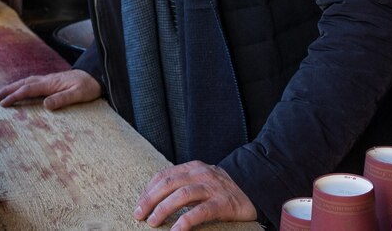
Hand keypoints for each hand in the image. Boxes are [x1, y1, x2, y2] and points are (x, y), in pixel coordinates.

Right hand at [0, 69, 100, 109]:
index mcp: (50, 83)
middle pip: (23, 83)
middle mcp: (47, 80)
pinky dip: (22, 86)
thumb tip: (45, 105)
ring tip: (1, 94)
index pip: (28, 89)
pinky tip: (20, 89)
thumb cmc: (89, 86)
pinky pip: (32, 83)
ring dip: (13, 87)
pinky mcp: (51, 81)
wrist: (96, 75)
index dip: (14, 96)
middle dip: (7, 90)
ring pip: (26, 81)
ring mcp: (48, 79)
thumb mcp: (78, 94)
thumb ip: (62, 99)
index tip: (2, 104)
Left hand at [134, 161, 255, 229]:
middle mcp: (202, 174)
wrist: (253, 194)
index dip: (148, 190)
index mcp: (193, 167)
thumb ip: (182, 185)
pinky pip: (201, 212)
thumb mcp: (200, 183)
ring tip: (153, 222)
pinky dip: (186, 221)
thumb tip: (154, 199)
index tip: (138, 205)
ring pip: (182, 195)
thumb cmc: (220, 192)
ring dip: (163, 209)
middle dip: (150, 199)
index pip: (164, 175)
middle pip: (169, 183)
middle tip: (139, 215)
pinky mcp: (224, 203)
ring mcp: (213, 187)